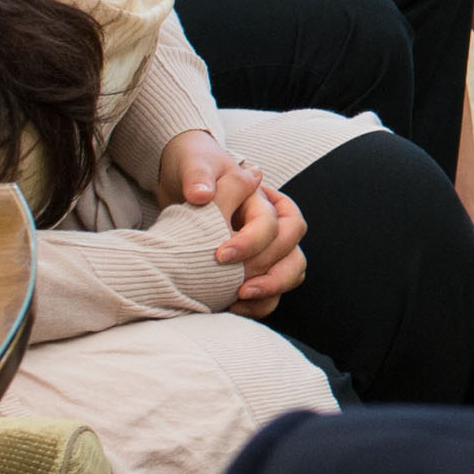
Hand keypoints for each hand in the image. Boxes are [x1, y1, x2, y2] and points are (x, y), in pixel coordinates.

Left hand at [164, 132, 306, 308]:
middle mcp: (275, 225)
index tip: (220, 255)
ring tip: (238, 299)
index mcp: (265, 200)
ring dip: (271, 289)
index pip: (274, 223)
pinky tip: (231, 307)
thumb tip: (201, 194)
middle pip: (293, 251)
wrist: (179, 187)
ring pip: (291, 273)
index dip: (252, 242)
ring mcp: (269, 248)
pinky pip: (273, 292)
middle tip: (237, 287)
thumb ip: (198, 176)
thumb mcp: (194, 166)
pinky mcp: (256, 268)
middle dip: (270, 273)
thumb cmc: (194, 172)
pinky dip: (259, 303)